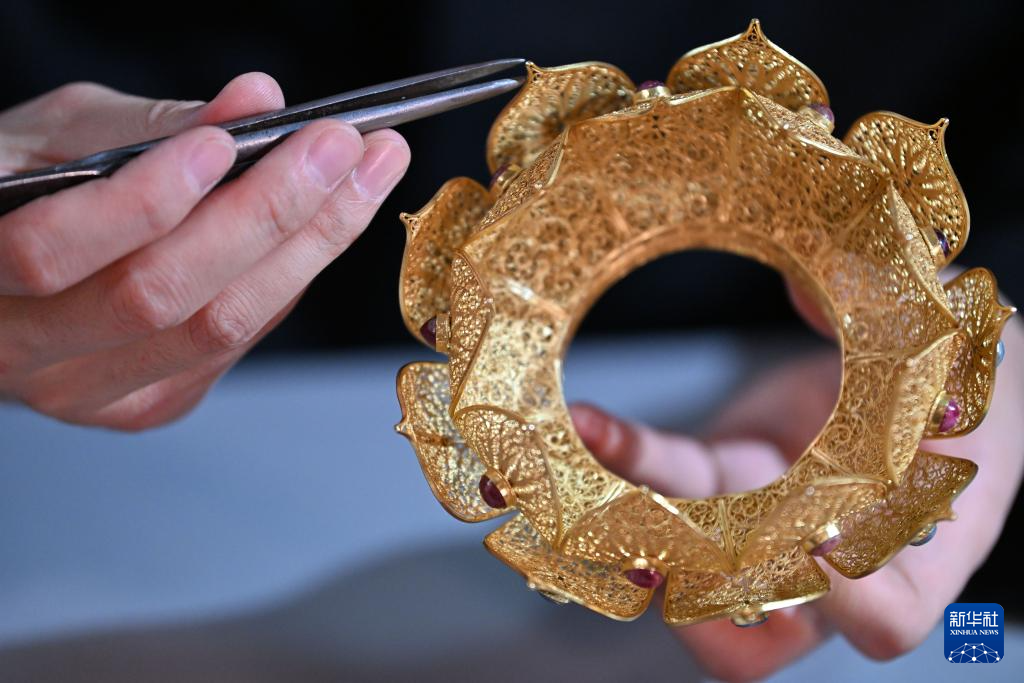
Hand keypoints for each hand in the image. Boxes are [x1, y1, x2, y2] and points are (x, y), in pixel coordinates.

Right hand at [0, 74, 408, 429]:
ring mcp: (90, 392)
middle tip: (340, 148)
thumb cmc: (23, 192)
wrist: (11, 286)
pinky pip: (237, 342)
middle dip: (267, 212)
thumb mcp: (58, 136)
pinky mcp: (148, 406)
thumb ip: (151, 125)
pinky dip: (288, 278)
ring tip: (364, 175)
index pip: (55, 251)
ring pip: (216, 328)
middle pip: (160, 297)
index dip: (147, 200)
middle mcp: (26, 352)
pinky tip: (322, 227)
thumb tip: (258, 101)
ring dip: (308, 246)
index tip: (227, 143)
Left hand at [570, 284, 1023, 681]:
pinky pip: (666, 482)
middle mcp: (833, 553)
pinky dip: (626, 458)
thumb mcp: (979, 343)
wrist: (922, 377)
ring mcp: (768, 521)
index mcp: (923, 539)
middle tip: (655, 550)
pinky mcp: (721, 478)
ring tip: (591, 495)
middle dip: (704, 592)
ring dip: (637, 539)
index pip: (888, 612)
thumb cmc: (969, 373)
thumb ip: (916, 318)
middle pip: (766, 622)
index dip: (850, 599)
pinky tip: (592, 425)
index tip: (810, 539)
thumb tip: (810, 293)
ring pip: (692, 565)